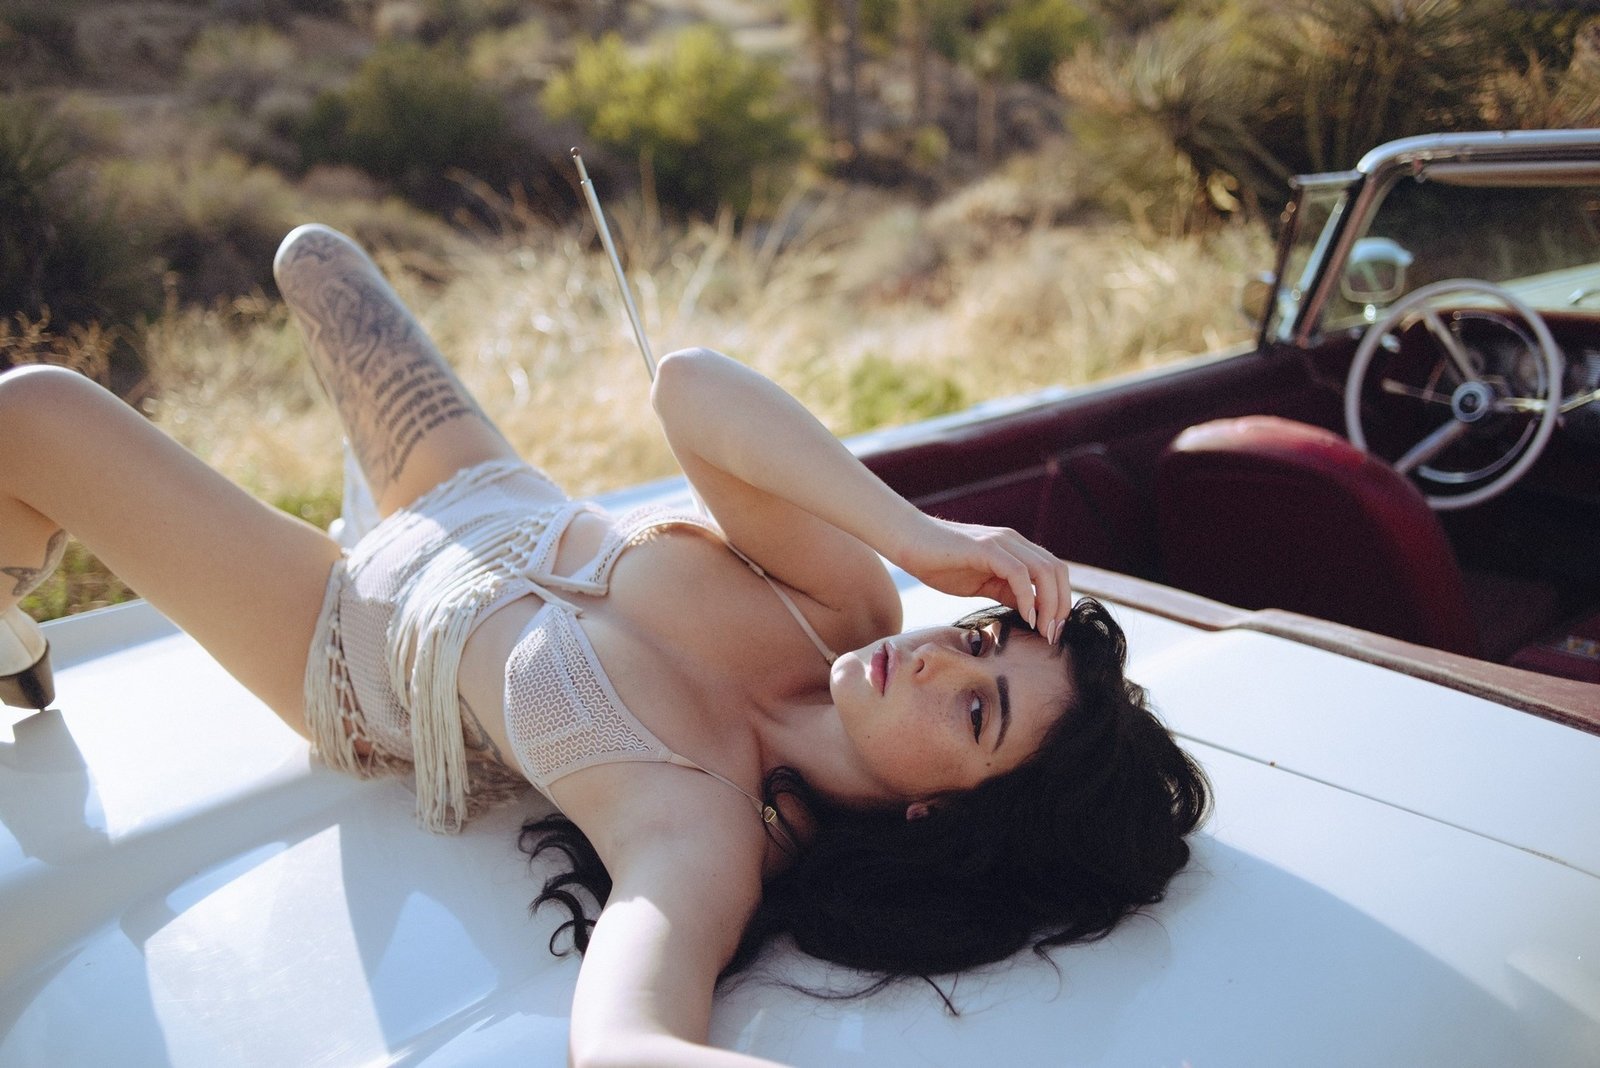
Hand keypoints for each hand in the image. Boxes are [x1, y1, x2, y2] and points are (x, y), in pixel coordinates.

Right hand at [896, 517, 1072, 641]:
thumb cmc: (939, 563)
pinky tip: (1026, 617)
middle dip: (1061, 606)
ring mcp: (1000, 542)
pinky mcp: (985, 548)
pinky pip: (1018, 572)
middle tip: (1053, 635)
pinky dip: (1028, 596)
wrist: (907, 541)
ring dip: (1049, 604)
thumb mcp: (981, 584)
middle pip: (1057, 571)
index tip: (1054, 632)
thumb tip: (1032, 612)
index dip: (1061, 601)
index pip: (1054, 572)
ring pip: (1044, 570)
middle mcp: (1013, 541)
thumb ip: (1007, 593)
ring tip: (1043, 630)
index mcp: (1015, 549)